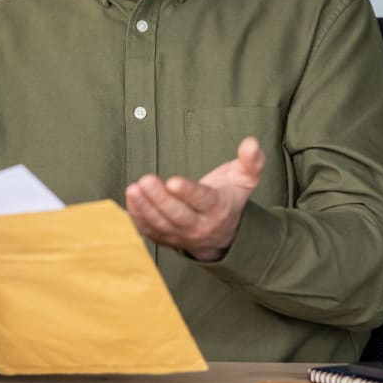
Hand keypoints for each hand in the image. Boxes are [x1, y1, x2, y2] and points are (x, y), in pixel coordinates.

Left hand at [125, 136, 265, 260]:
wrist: (223, 235)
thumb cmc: (229, 198)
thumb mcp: (245, 180)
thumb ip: (251, 162)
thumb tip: (252, 142)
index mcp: (218, 209)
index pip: (202, 200)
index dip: (188, 192)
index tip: (172, 181)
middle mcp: (200, 226)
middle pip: (177, 214)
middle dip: (160, 198)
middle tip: (145, 180)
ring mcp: (181, 235)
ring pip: (161, 224)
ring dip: (144, 207)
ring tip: (133, 189)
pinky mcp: (166, 239)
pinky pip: (149, 232)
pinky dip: (138, 218)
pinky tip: (130, 199)